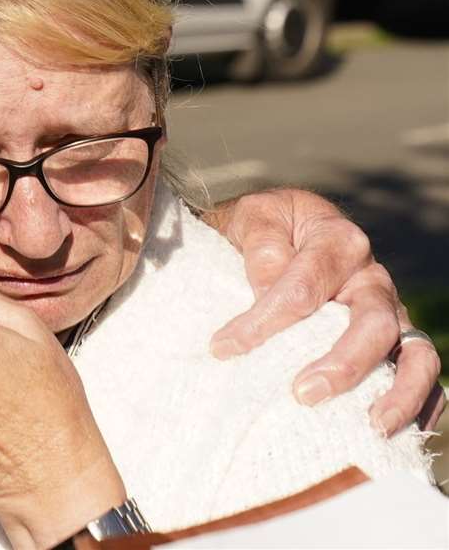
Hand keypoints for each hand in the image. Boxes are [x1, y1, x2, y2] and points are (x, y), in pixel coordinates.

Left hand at [205, 187, 443, 434]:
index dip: (265, 321)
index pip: (305, 286)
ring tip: (373, 426)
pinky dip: (422, 402)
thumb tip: (268, 293)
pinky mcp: (393, 337)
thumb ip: (262, 247)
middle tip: (302, 394)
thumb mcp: (255, 217)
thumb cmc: (266, 225)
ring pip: (416, 353)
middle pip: (373, 324)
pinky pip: (420, 370)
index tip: (224, 348)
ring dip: (400, 393)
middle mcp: (372, 277)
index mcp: (338, 240)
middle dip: (343, 364)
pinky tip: (398, 430)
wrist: (285, 225)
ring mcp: (389, 310)